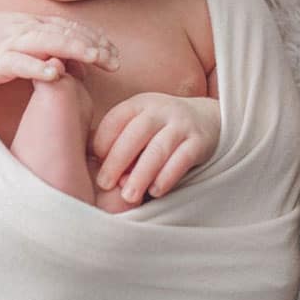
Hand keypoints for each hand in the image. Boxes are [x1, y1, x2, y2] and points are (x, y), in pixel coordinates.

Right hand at [0, 12, 119, 85]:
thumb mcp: (19, 43)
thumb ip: (46, 50)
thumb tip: (74, 66)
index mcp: (34, 25)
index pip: (71, 29)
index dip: (95, 39)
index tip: (116, 54)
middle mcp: (27, 29)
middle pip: (66, 34)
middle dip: (94, 46)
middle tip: (116, 61)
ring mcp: (11, 43)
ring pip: (48, 43)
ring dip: (74, 49)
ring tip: (96, 58)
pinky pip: (18, 62)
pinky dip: (37, 67)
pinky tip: (54, 73)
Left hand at [91, 92, 220, 202]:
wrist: (207, 119)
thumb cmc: (161, 129)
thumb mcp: (140, 124)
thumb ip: (120, 141)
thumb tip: (93, 166)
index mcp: (139, 104)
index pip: (116, 119)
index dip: (102, 141)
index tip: (94, 162)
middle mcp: (160, 110)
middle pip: (135, 134)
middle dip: (117, 161)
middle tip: (104, 184)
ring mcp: (182, 124)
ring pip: (158, 149)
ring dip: (141, 174)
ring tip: (128, 196)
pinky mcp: (200, 142)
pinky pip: (182, 160)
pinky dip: (167, 177)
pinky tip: (155, 191)